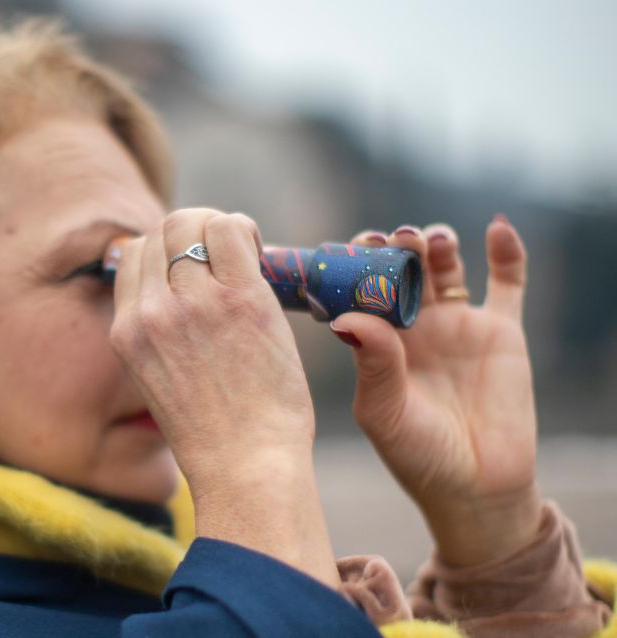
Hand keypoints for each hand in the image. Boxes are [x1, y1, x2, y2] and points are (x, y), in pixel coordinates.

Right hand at [111, 208, 337, 584]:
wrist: (245, 467)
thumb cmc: (215, 433)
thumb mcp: (159, 380)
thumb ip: (160, 331)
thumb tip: (183, 285)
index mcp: (126, 332)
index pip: (133, 252)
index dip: (167, 250)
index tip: (195, 268)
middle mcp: (151, 311)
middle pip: (162, 229)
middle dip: (194, 231)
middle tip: (225, 258)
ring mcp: (193, 302)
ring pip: (195, 221)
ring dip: (222, 228)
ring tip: (245, 257)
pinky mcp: (239, 298)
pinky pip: (232, 230)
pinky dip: (247, 232)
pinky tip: (261, 257)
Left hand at [330, 216, 540, 566]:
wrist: (476, 487)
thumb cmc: (417, 455)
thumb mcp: (384, 412)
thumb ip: (372, 364)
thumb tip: (346, 318)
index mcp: (379, 341)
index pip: (363, 290)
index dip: (356, 266)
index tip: (349, 248)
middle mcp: (415, 326)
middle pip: (402, 269)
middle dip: (394, 248)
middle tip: (389, 240)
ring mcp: (457, 324)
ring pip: (445, 266)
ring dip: (436, 244)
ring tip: (428, 241)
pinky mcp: (501, 330)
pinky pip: (507, 281)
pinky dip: (506, 251)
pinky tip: (496, 228)